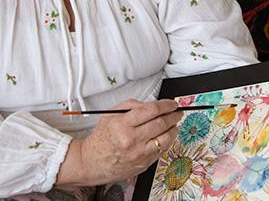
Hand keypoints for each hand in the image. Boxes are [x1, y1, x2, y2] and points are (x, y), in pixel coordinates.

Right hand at [56, 99, 181, 186]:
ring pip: (166, 139)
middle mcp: (132, 140)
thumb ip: (132, 106)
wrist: (91, 162)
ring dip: (174, 129)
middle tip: (177, 112)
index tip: (172, 103)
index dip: (166, 105)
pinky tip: (166, 136)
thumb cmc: (101, 139)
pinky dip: (167, 141)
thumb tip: (151, 104)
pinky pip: (161, 151)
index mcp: (123, 125)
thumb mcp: (111, 114)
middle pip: (161, 124)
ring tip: (174, 124)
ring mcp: (139, 154)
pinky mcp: (143, 164)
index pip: (151, 110)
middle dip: (174, 116)